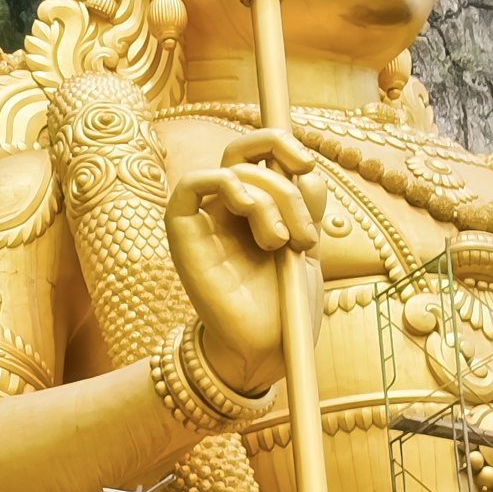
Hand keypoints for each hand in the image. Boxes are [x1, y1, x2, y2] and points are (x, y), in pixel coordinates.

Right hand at [165, 129, 320, 394]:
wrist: (266, 347)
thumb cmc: (285, 304)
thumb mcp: (307, 244)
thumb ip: (305, 205)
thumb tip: (305, 171)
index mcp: (257, 206)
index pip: (261, 153)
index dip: (284, 145)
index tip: (309, 167)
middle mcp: (227, 208)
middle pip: (242, 147)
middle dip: (278, 146)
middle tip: (304, 172)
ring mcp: (205, 218)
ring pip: (234, 168)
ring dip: (273, 198)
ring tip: (285, 242)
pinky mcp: (183, 232)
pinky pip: (192, 184)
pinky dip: (229, 186)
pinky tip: (255, 220)